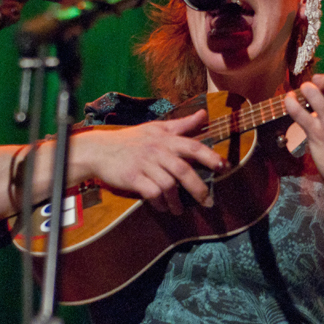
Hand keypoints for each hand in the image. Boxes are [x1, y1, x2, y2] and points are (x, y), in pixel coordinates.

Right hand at [71, 110, 225, 213]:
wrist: (99, 150)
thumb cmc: (131, 139)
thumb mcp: (156, 128)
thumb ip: (182, 124)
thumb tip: (204, 114)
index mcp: (165, 138)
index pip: (192, 146)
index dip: (209, 156)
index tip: (224, 166)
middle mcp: (157, 150)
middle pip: (182, 170)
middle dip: (198, 188)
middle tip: (208, 202)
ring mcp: (144, 164)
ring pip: (168, 185)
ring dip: (177, 201)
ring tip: (179, 209)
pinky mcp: (133, 178)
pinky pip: (152, 193)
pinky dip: (159, 203)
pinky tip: (162, 207)